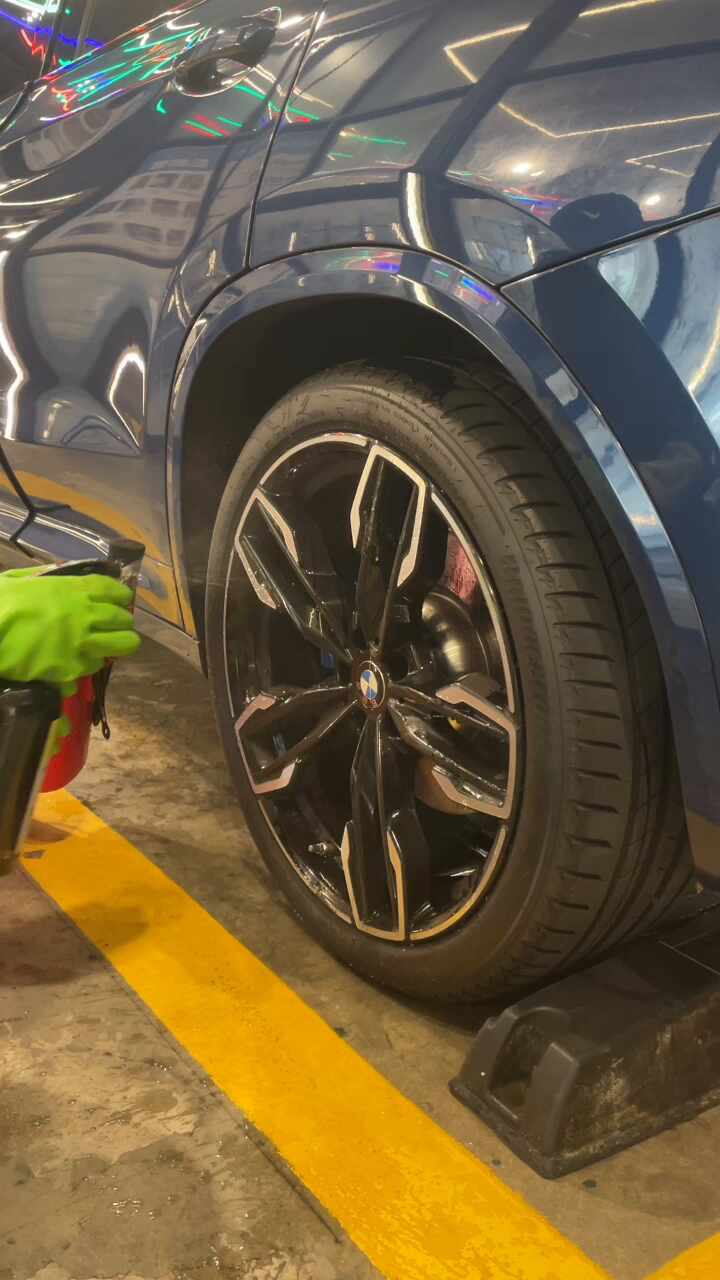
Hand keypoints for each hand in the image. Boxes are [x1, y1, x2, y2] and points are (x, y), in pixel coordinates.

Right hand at [0, 574, 139, 685]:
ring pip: (123, 644)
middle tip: (112, 627)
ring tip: (104, 645)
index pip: (114, 590)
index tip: (120, 601)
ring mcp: (83, 642)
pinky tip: (79, 661)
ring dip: (115, 644)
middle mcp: (86, 614)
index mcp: (74, 589)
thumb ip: (44, 576)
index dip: (121, 596)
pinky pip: (95, 666)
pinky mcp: (73, 667)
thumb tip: (57, 576)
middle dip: (121, 622)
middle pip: (124, 619)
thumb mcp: (21, 579)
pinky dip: (90, 663)